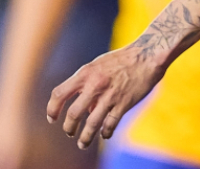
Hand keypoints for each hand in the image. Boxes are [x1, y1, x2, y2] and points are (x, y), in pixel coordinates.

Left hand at [46, 46, 164, 149]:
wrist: (147, 55)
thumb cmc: (121, 60)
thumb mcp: (98, 66)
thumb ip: (87, 85)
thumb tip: (85, 110)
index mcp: (85, 73)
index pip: (59, 94)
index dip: (52, 109)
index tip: (52, 119)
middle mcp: (95, 85)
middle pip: (73, 114)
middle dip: (69, 128)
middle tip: (69, 132)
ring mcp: (109, 95)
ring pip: (91, 124)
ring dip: (85, 137)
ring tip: (82, 144)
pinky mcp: (124, 103)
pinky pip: (110, 124)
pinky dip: (105, 133)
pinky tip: (105, 135)